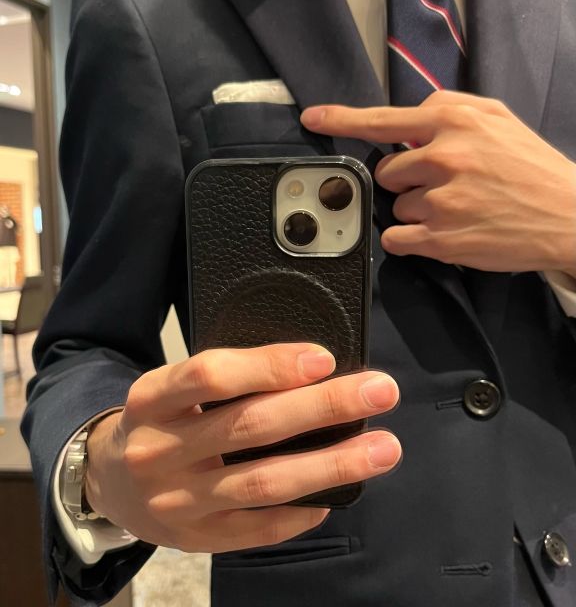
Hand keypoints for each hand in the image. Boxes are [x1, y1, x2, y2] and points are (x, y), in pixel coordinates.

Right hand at [86, 343, 399, 552]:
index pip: (211, 375)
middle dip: (324, 406)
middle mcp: (160, 450)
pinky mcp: (194, 539)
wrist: (108, 480)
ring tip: (383, 449)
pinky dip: (300, 512)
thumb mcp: (173, 388)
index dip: (270, 365)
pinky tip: (334, 497)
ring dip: (331, 464)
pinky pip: (256, 529)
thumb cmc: (160, 421)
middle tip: (380, 391)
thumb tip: (311, 369)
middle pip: (250, 426)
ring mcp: (176, 501)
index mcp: (153, 398)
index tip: (324, 358)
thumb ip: (227, 379)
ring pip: (264, 482)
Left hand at [301, 91, 575, 273]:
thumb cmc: (530, 165)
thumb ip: (448, 108)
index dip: (341, 119)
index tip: (312, 118)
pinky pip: (397, 237)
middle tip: (447, 184)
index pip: (382, 120)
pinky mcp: (442, 239)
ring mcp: (441, 200)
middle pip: (386, 171)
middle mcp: (442, 157)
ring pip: (393, 206)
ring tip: (457, 208)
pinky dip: (411, 237)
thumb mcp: (495, 116)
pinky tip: (442, 231)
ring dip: (416, 209)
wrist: (570, 213)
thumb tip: (409, 116)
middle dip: (408, 179)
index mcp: (452, 121)